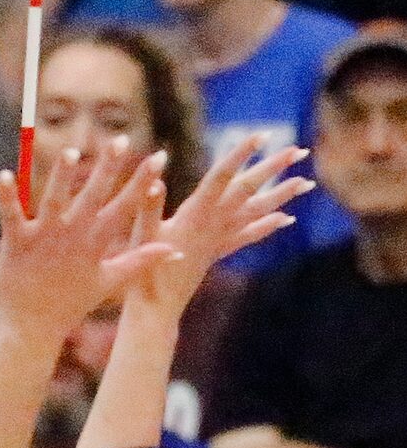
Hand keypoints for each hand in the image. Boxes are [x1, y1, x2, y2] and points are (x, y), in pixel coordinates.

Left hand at [0, 139, 173, 345]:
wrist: (32, 329)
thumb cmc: (71, 303)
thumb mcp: (111, 280)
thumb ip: (141, 260)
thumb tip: (177, 250)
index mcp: (96, 243)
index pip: (125, 206)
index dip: (142, 181)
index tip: (160, 156)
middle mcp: (73, 237)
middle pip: (93, 196)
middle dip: (107, 168)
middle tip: (119, 140)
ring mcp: (44, 239)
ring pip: (55, 202)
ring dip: (61, 178)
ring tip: (70, 153)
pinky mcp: (16, 244)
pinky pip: (11, 215)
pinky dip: (7, 196)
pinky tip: (4, 175)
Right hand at [131, 135, 312, 318]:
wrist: (155, 311)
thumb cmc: (141, 275)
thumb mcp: (140, 237)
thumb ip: (147, 207)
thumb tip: (155, 178)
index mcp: (193, 216)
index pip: (221, 178)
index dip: (240, 156)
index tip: (261, 136)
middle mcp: (212, 226)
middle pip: (247, 192)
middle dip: (272, 170)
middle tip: (299, 151)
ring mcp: (217, 240)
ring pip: (255, 213)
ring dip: (281, 196)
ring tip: (307, 182)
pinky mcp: (216, 252)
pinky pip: (247, 237)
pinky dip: (267, 226)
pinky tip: (285, 219)